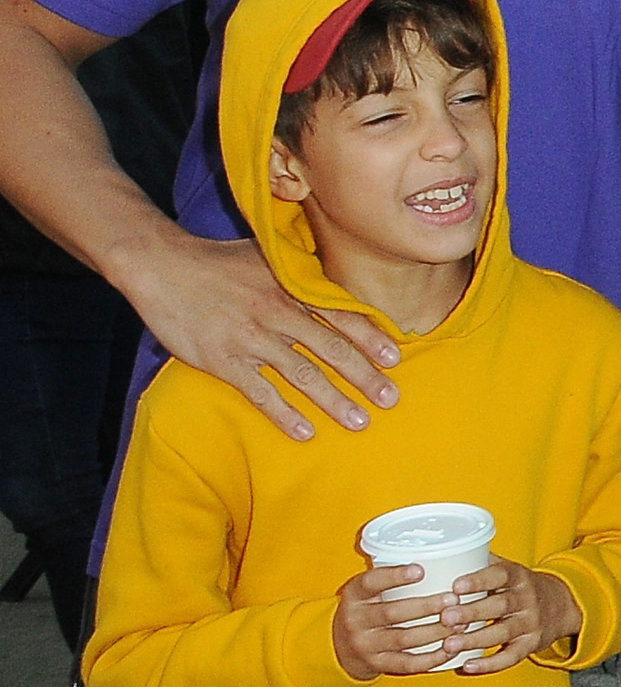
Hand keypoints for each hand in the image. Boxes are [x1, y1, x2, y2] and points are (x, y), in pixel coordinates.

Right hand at [129, 230, 398, 438]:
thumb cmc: (216, 259)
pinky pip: (260, 392)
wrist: (160, 265)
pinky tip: (305, 432)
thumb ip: (300, 268)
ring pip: (302, 374)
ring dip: (333, 401)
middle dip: (364, 376)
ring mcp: (250, 338)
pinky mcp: (222, 360)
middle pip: (330, 349)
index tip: (394, 359)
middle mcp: (277, 312)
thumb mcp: (266, 254)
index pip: (341, 314)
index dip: (370, 337)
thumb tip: (335, 273)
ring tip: (359, 422)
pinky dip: (284, 414)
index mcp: (291, 287)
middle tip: (390, 399)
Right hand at [330, 566, 461, 679]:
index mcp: (354, 595)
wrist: (340, 647)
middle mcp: (356, 620)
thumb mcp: (368, 590)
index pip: (371, 583)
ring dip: (435, 632)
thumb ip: (392, 577)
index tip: (421, 570)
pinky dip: (432, 658)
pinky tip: (452, 649)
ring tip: (461, 623)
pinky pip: (407, 663)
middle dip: (426, 606)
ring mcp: (365, 645)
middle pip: (392, 613)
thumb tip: (442, 556)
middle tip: (454, 599)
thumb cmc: (368, 608)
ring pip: (404, 639)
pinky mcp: (377, 665)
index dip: (395, 576)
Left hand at [443, 558, 583, 674]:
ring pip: (502, 633)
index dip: (479, 580)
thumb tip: (442, 553)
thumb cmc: (521, 587)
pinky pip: (510, 657)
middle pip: (499, 606)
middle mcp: (526, 599)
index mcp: (518, 577)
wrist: (562, 606)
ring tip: (449, 645)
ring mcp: (530, 624)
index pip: (500, 575)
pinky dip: (489, 664)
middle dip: (472, 612)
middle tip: (446, 617)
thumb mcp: (509, 569)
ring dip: (474, 639)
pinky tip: (466, 666)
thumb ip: (482, 562)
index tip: (456, 586)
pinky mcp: (530, 645)